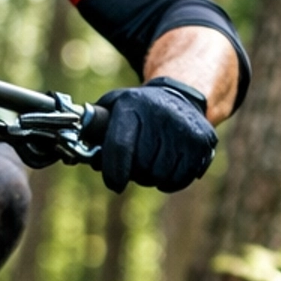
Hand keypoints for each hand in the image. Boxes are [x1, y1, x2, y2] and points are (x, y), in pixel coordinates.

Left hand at [98, 78, 216, 194]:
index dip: (114, 172)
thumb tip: (76, 152)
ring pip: (160, 176)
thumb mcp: (112, 108)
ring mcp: (184, 127)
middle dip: (135, 173)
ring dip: (152, 178)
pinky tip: (168, 167)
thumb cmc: (136, 110)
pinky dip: (171, 181)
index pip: (120, 147)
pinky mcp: (203, 141)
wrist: (179, 96)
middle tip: (136, 165)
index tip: (115, 184)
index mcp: (132, 106)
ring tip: (152, 162)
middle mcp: (160, 114)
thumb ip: (92, 129)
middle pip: (141, 167)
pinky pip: (180, 179)